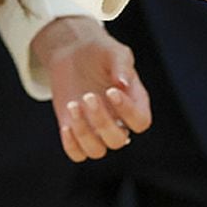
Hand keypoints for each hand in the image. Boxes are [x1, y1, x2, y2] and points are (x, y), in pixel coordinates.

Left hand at [31, 16, 152, 162]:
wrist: (75, 54)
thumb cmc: (101, 52)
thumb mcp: (114, 52)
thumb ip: (122, 65)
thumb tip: (123, 84)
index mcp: (135, 103)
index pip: (141, 121)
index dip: (128, 112)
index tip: (111, 90)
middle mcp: (119, 121)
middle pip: (118, 140)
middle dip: (101, 121)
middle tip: (88, 96)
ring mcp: (97, 129)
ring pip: (97, 151)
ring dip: (84, 133)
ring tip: (73, 105)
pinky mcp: (77, 132)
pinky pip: (78, 154)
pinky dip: (71, 145)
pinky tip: (66, 125)